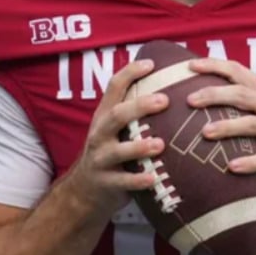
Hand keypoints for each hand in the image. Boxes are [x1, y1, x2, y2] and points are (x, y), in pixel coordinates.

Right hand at [67, 59, 169, 216]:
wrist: (84, 190)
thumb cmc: (111, 151)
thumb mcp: (116, 128)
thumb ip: (134, 110)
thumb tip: (171, 85)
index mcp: (105, 116)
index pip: (114, 87)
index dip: (130, 73)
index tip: (151, 63)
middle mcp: (100, 134)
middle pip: (116, 115)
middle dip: (139, 106)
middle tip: (164, 100)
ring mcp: (100, 159)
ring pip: (117, 150)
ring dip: (139, 146)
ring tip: (160, 144)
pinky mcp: (105, 183)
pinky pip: (122, 182)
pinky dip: (138, 180)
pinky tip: (154, 178)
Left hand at [186, 58, 255, 186]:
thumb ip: (238, 97)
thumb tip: (193, 92)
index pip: (236, 70)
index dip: (213, 66)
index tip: (188, 67)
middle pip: (241, 94)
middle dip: (214, 95)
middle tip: (189, 100)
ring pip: (252, 124)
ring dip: (227, 126)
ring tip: (205, 132)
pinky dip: (250, 162)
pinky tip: (232, 167)